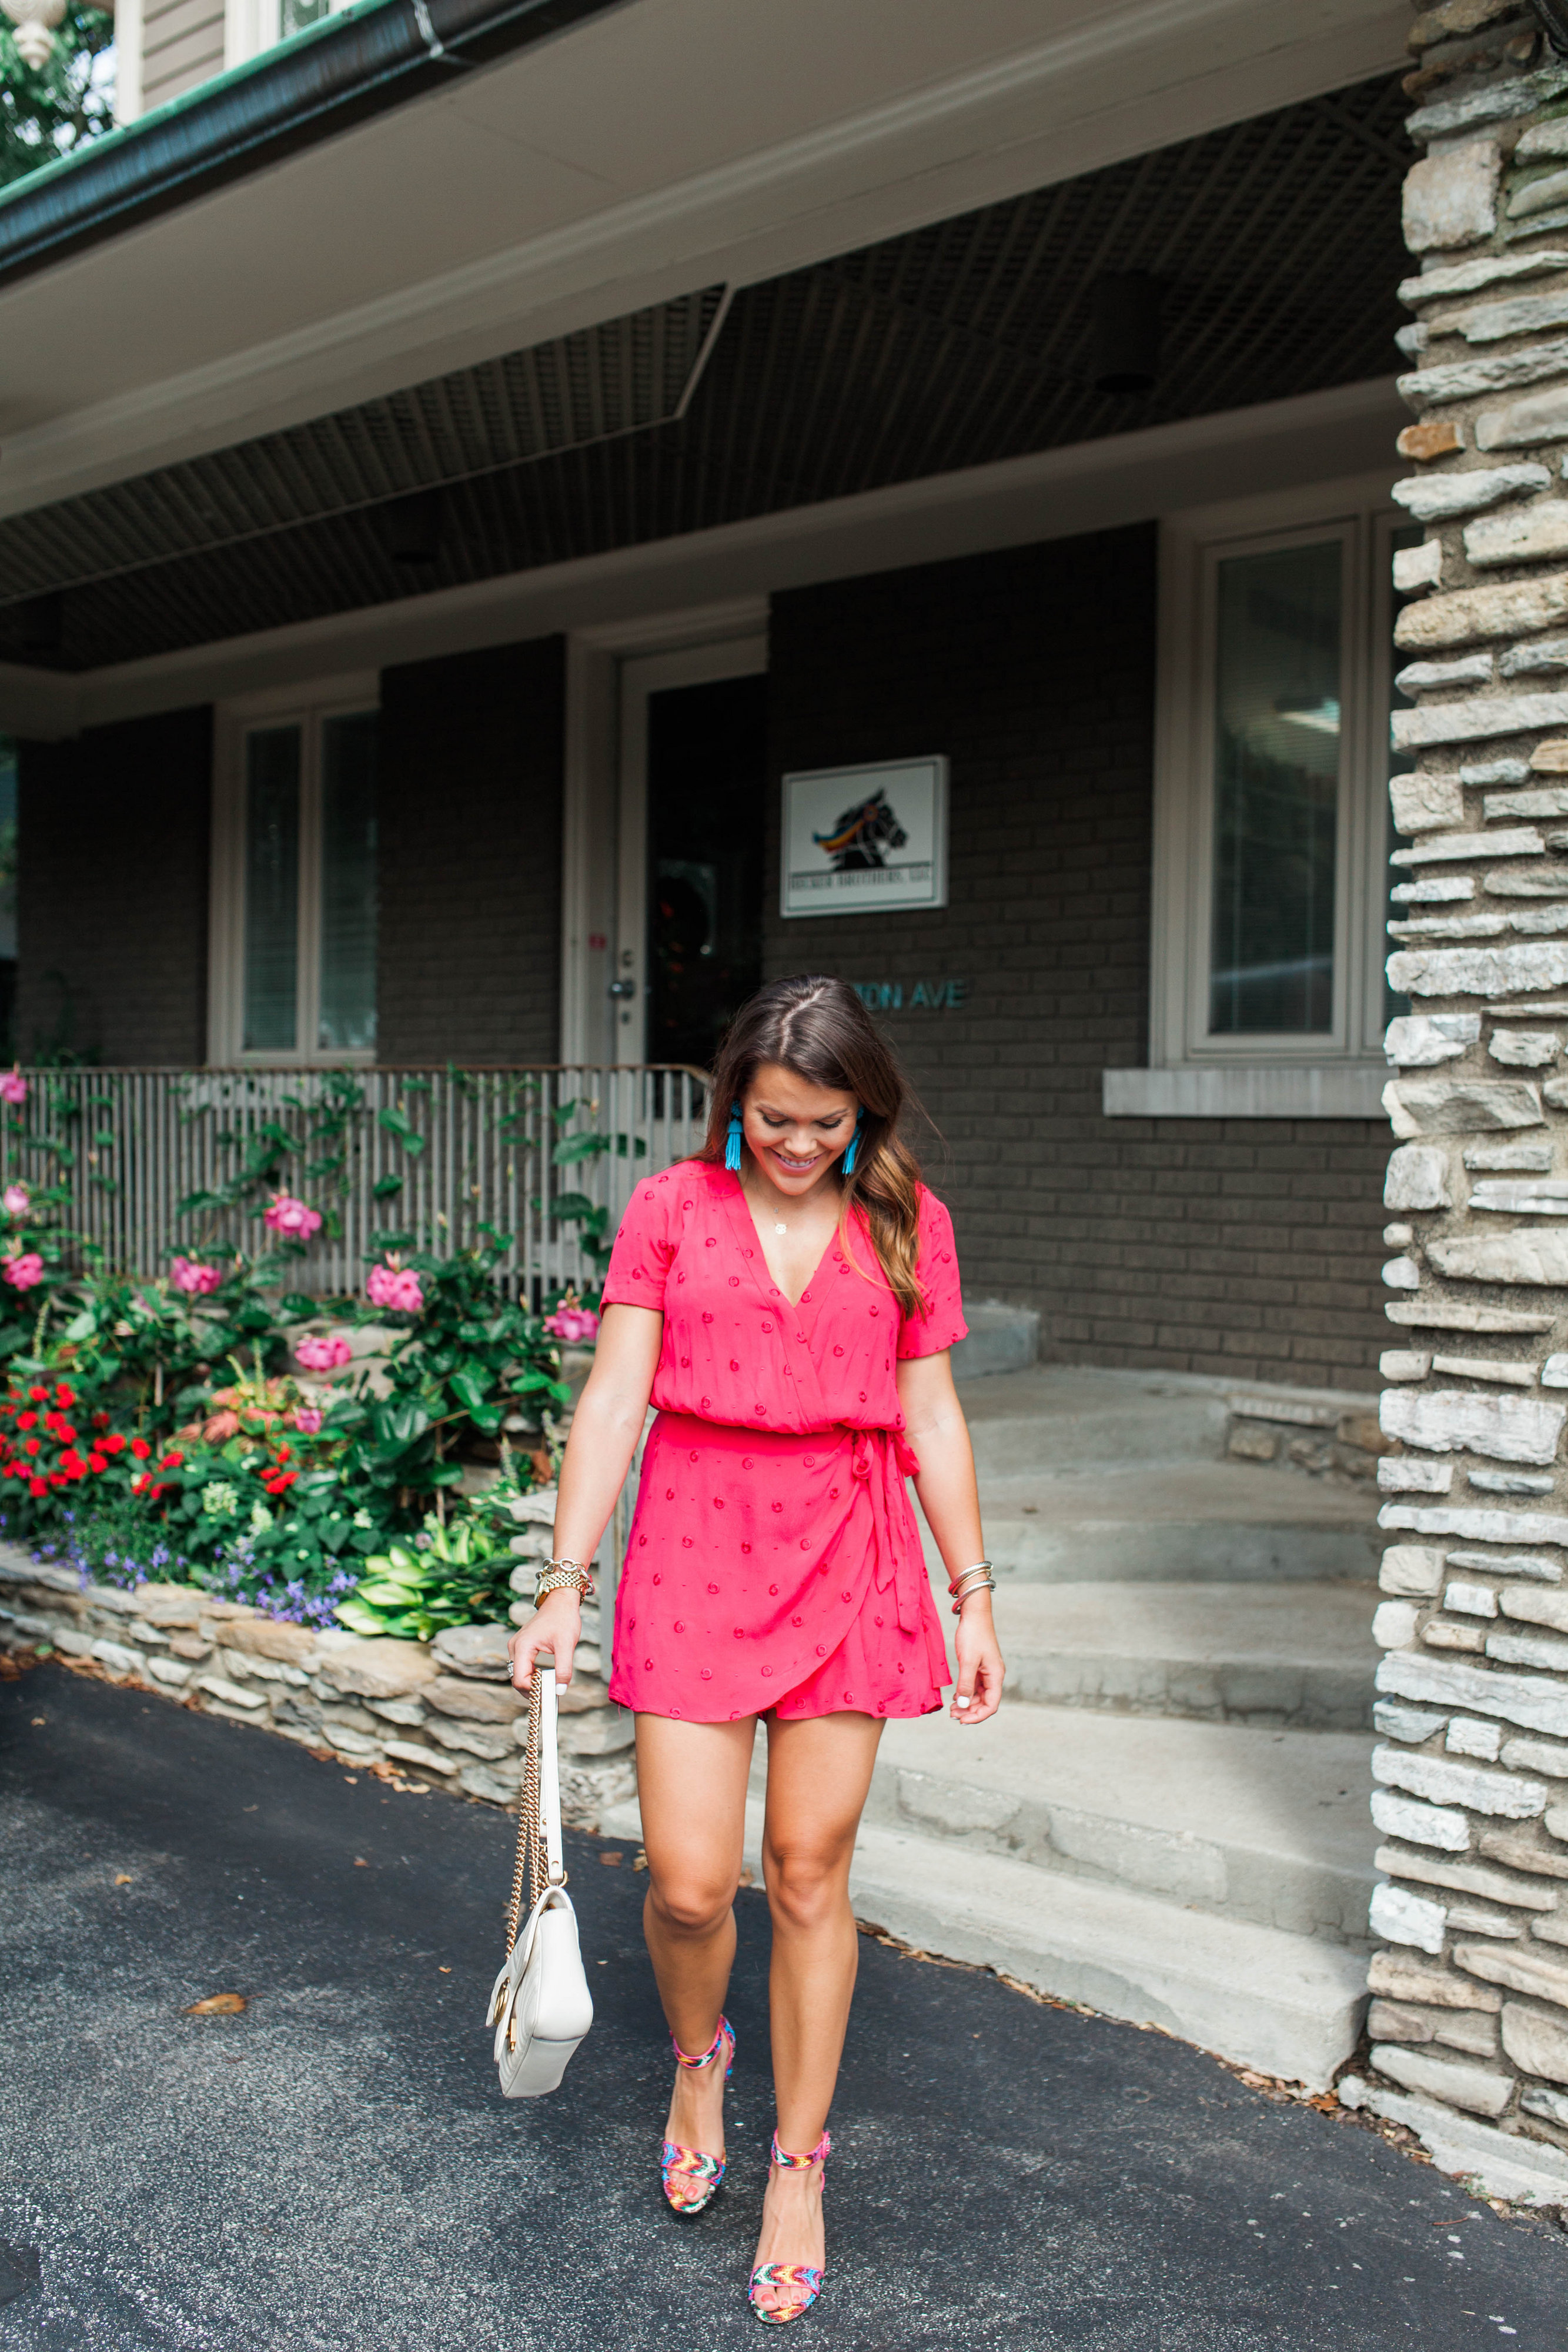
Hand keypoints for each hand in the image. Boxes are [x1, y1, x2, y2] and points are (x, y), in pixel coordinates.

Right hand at [508, 1591, 582, 1691]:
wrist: (560, 1601)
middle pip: (516, 1679)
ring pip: (518, 1674)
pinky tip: (544, 1677)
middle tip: (551, 1695)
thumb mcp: (566, 1645)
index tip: (550, 1695)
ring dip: (532, 1683)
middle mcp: (515, 1647)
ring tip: (549, 1686)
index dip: (533, 1691)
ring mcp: (516, 1646)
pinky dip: (531, 1675)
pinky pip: (522, 1667)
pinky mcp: (521, 1646)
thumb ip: (564, 1669)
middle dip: (532, 1690)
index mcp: (522, 1646)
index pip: (520, 1680)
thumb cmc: (563, 1618)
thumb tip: (560, 1691)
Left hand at [950, 1599, 1003, 1723]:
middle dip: (970, 1711)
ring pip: (979, 1696)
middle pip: (985, 1703)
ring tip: (952, 1709)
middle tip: (952, 1715)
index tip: (961, 1720)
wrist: (974, 1613)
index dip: (977, 1716)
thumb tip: (964, 1705)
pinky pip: (973, 1686)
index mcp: (996, 1676)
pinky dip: (965, 1693)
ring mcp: (986, 1671)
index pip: (991, 1705)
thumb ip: (966, 1684)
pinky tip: (955, 1698)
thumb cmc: (973, 1634)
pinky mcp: (979, 1666)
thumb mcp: (968, 1661)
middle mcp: (993, 1676)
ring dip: (967, 1704)